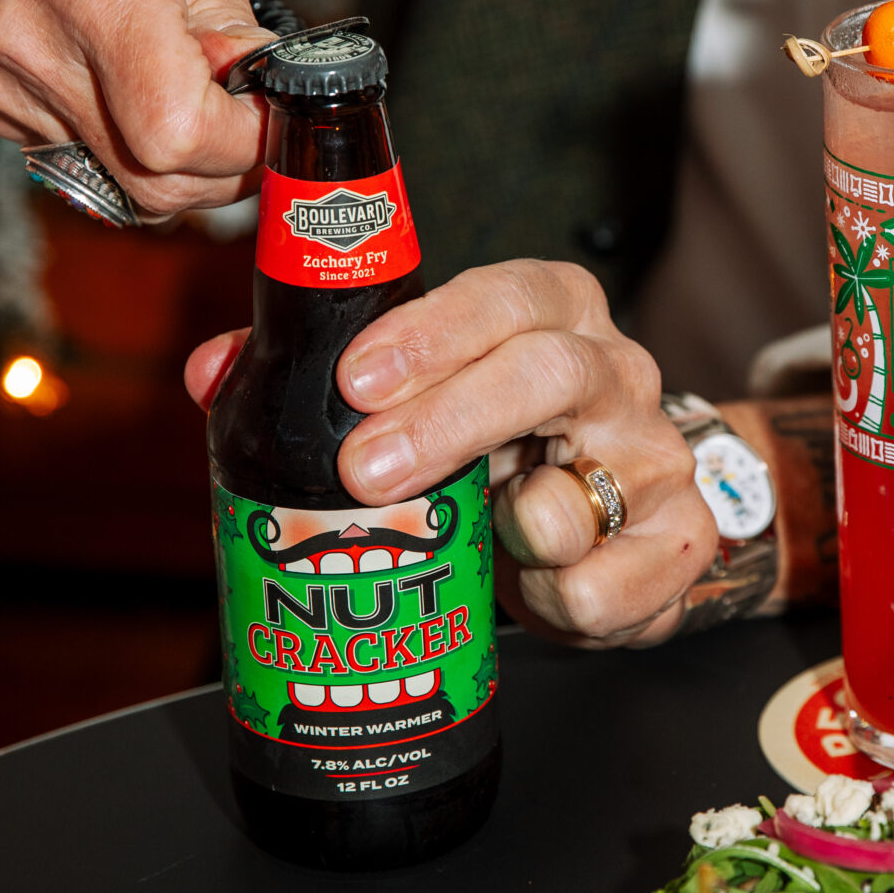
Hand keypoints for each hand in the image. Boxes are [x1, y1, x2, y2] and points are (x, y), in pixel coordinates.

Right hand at [0, 0, 268, 218]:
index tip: (275, 107)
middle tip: (258, 112)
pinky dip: (133, 147)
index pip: (177, 130)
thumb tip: (258, 91)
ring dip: (184, 163)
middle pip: (151, 179)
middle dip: (226, 165)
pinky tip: (150, 86)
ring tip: (209, 95)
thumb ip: (234, 12)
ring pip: (119, 185)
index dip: (245, 142)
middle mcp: (36, 40)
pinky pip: (83, 160)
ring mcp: (4, 73)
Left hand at [185, 262, 717, 645]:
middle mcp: (617, 372)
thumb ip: (314, 379)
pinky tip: (539, 588)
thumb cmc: (505, 445)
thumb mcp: (424, 399)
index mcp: (554, 314)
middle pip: (549, 371)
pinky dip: (564, 598)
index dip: (431, 332)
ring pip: (584, 495)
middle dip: (448, 421)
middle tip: (363, 474)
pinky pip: (612, 584)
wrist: (622, 523)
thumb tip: (211, 372)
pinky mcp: (682, 543)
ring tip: (484, 538)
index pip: (507, 294)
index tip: (354, 379)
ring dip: (515, 527)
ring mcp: (657, 456)